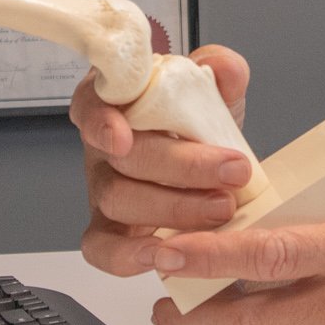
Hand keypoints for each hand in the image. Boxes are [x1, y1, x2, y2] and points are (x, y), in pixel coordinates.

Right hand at [69, 44, 252, 275]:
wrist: (209, 162)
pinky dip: (128, 256)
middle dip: (181, 167)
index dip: (103, 121)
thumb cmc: (196, 121)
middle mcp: (102, 146)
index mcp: (116, 101)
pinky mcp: (110, 230)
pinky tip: (166, 253)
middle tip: (232, 171)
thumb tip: (223, 68)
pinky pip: (103, 249)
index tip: (124, 134)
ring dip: (174, 208)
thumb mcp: (215, 88)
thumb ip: (222, 69)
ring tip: (222, 208)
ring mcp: (103, 190)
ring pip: (118, 202)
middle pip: (122, 159)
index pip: (92, 104)